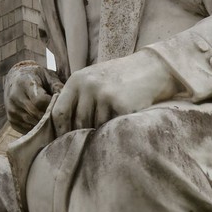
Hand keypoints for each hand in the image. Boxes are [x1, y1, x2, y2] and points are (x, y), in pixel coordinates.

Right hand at [3, 62, 59, 131]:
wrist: (14, 79)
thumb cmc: (35, 76)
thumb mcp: (47, 75)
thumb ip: (57, 86)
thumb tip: (68, 100)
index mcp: (24, 83)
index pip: (40, 101)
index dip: (52, 105)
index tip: (62, 106)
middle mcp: (15, 98)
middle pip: (36, 114)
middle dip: (51, 117)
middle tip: (63, 118)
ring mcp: (12, 111)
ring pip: (33, 123)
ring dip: (45, 125)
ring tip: (55, 122)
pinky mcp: (12, 121)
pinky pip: (28, 129)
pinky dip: (38, 128)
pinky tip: (44, 123)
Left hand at [46, 52, 178, 132]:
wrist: (151, 68)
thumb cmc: (119, 77)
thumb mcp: (93, 79)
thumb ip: (78, 96)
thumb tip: (62, 127)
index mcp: (77, 80)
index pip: (60, 112)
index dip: (60, 130)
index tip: (63, 140)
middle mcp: (88, 86)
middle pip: (78, 122)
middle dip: (82, 134)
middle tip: (87, 142)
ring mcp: (105, 96)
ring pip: (95, 127)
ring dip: (101, 132)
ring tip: (108, 129)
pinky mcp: (121, 105)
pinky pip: (112, 127)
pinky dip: (114, 129)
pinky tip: (120, 124)